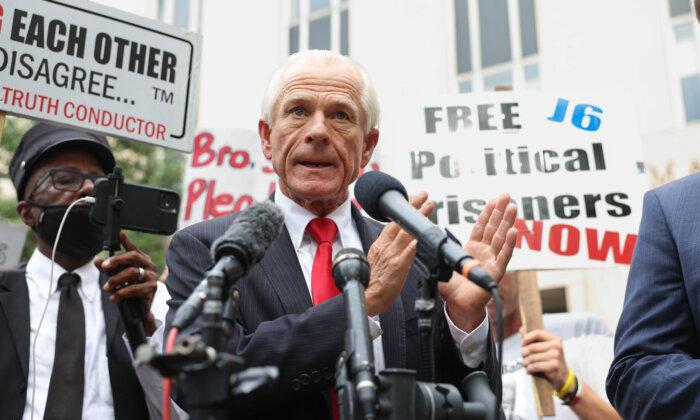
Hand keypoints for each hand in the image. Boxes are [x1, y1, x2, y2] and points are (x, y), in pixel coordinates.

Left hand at [96, 231, 157, 335]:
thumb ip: (109, 269)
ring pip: (132, 272)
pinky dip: (121, 293)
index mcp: (142, 260)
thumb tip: (97, 260)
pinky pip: (134, 288)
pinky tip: (114, 297)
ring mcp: (151, 277)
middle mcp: (149, 266)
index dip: (127, 241)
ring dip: (116, 280)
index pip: (133, 249)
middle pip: (133, 257)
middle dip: (117, 260)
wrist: (140, 310)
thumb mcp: (118, 278)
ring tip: (106, 287)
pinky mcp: (151, 289)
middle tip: (104, 267)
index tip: (120, 234)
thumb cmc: (130, 290)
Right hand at [365, 192, 432, 315]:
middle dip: (412, 207)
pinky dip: (413, 245)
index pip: (393, 223)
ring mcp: (391, 257)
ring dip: (417, 219)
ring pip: (405, 233)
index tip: (413, 199)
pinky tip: (420, 238)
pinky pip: (406, 255)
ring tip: (428, 208)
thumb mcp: (379, 261)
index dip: (404, 210)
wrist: (367, 299)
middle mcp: (385, 248)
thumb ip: (389, 249)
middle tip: (424, 196)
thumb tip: (402, 241)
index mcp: (380, 245)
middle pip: (400, 223)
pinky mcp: (396, 268)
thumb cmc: (374, 283)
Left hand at [438, 194, 517, 331]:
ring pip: (501, 238)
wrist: (457, 307)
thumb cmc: (451, 288)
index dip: (487, 213)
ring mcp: (491, 261)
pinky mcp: (495, 273)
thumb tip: (428, 238)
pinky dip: (509, 244)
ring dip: (507, 222)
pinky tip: (514, 231)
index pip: (481, 227)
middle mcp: (484, 253)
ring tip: (513, 207)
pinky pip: (504, 256)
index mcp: (472, 248)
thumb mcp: (441, 263)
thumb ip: (438, 250)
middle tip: (507, 196)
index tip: (494, 200)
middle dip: (500, 211)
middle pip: (493, 228)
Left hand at [521, 327, 569, 389]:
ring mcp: (556, 356)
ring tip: (525, 364)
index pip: (537, 333)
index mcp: (555, 339)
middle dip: (524, 353)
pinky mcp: (554, 366)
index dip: (526, 338)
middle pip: (532, 347)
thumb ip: (532, 338)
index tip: (522, 344)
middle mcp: (557, 346)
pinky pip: (535, 366)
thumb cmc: (551, 360)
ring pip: (532, 357)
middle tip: (523, 357)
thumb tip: (522, 329)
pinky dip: (529, 369)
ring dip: (525, 362)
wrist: (563, 376)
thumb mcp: (544, 348)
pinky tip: (529, 370)